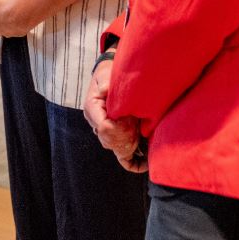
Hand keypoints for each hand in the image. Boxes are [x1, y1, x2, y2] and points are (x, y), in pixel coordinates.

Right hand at [83, 57, 145, 171]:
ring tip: (140, 133)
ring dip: (130, 143)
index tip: (130, 121)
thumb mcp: (105, 75)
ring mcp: (105, 132)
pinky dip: (134, 163)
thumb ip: (106, 82)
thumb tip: (106, 89)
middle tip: (137, 126)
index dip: (118, 128)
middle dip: (126, 137)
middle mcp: (96, 123)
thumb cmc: (108, 75)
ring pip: (116, 147)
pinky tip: (146, 164)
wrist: (109, 78)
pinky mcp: (114, 137)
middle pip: (109, 140)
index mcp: (92, 108)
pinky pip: (123, 158)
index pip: (103, 127)